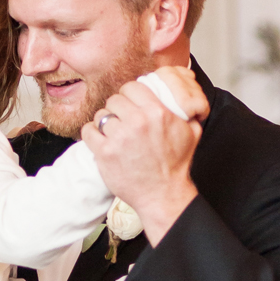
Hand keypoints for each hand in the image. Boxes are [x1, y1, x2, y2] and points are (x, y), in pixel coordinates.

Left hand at [81, 79, 202, 244]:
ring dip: (104, 122)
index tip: (129, 102)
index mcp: (157, 112)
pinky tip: (100, 140)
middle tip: (120, 119)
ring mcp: (119, 138)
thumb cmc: (176, 165)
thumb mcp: (191, 132)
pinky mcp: (104, 153)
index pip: (132, 87)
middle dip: (117, 108)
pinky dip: (92, 134)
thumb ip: (184, 110)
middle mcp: (137, 122)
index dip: (129, 94)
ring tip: (111, 132)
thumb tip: (180, 92)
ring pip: (100, 115)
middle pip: (114, 100)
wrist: (162, 194)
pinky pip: (88, 132)